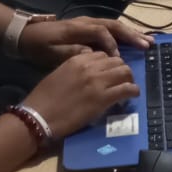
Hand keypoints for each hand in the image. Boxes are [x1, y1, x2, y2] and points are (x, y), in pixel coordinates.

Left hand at [19, 16, 152, 69]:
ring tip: (147, 41)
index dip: (112, 44)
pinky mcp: (87, 28)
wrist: (25, 35)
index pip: (101, 32)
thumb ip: (73, 52)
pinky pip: (109, 29)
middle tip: (148, 44)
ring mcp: (88, 23)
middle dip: (132, 35)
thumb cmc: (38, 46)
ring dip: (131, 33)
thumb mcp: (51, 53)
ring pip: (114, 26)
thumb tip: (95, 55)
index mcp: (77, 28)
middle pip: (114, 25)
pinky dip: (123, 34)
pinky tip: (132, 41)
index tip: (119, 59)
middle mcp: (86, 22)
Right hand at [23, 51, 139, 137]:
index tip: (109, 73)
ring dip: (129, 79)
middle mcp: (90, 67)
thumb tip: (90, 72)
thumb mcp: (60, 74)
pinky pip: (127, 89)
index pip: (103, 55)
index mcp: (78, 60)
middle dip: (121, 70)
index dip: (109, 64)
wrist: (38, 116)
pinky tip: (132, 95)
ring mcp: (98, 82)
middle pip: (117, 61)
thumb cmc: (43, 99)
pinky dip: (133, 91)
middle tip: (121, 81)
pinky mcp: (103, 98)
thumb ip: (76, 69)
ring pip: (125, 72)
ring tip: (128, 88)